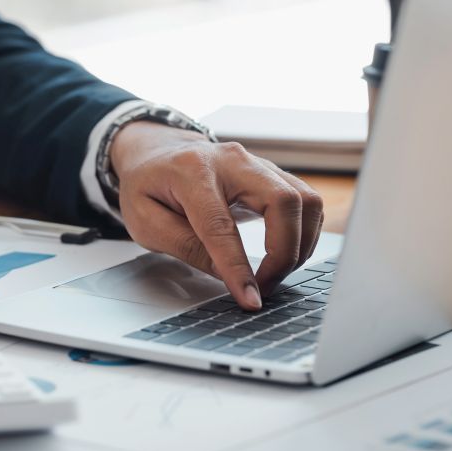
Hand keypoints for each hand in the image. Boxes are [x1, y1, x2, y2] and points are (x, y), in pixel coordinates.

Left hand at [110, 122, 323, 309]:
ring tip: (275, 274)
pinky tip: (285, 254)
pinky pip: (306, 202)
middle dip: (284, 252)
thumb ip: (185, 246)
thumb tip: (227, 276)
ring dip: (300, 244)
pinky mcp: (273, 174)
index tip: (251, 298)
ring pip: (304, 200)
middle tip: (265, 286)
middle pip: (282, 200)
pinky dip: (304, 233)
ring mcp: (257, 163)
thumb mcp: (145, 221)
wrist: (158, 151)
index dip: (238, 266)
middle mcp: (232, 161)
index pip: (221, 224)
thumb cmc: (148, 185)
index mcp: (191, 171)